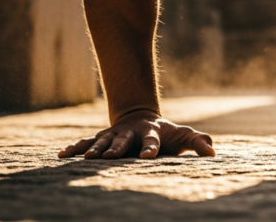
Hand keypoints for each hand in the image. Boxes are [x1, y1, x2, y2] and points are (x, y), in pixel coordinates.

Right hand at [58, 109, 214, 159]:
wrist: (143, 118)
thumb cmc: (167, 133)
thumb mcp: (183, 136)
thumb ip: (197, 142)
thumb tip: (213, 152)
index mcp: (152, 132)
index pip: (153, 141)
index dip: (151, 147)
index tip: (148, 156)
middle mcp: (131, 132)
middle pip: (124, 140)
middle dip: (117, 147)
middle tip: (110, 157)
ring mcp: (114, 134)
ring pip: (102, 140)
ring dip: (94, 148)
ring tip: (87, 158)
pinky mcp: (101, 138)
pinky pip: (86, 142)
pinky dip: (74, 148)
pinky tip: (62, 155)